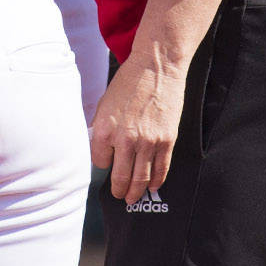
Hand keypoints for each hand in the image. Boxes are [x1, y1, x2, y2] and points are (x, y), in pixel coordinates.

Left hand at [90, 50, 187, 204]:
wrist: (156, 66)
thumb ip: (101, 128)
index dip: (103, 164)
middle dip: (118, 190)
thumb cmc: (128, 81)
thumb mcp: (104, 103)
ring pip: (141, 178)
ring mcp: (147, 142)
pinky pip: (161, 168)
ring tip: (133, 198)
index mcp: (104, 130)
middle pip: (120, 177)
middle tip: (119, 195)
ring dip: (136, 192)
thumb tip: (100, 148)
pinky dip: (157, 181)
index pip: (99, 161)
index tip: (107, 164)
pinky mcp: (166, 140)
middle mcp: (124, 139)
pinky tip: (153, 186)